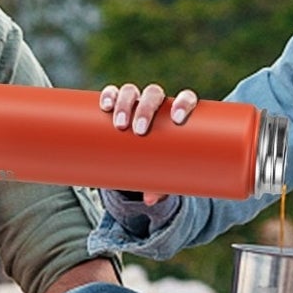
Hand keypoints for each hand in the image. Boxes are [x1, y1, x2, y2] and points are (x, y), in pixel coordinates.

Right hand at [98, 82, 198, 203]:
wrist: (141, 153)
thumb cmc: (159, 161)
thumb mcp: (163, 172)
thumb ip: (161, 185)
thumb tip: (150, 200)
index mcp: (176, 113)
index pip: (186, 98)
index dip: (183, 103)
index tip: (178, 120)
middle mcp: (156, 103)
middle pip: (154, 94)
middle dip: (146, 109)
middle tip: (140, 130)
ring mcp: (136, 101)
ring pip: (131, 92)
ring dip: (125, 104)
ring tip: (120, 125)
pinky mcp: (117, 104)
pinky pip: (112, 93)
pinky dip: (109, 96)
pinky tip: (106, 106)